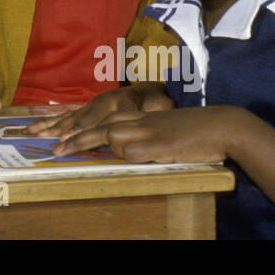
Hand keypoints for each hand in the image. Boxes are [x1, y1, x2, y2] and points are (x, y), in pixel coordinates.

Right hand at [28, 82, 172, 150]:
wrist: (157, 89)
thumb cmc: (160, 104)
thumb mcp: (160, 109)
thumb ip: (145, 116)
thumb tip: (133, 124)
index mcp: (119, 102)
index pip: (97, 121)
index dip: (81, 131)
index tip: (68, 139)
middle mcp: (103, 101)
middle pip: (80, 119)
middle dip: (63, 132)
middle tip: (48, 143)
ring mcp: (95, 102)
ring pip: (71, 116)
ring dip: (51, 125)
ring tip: (32, 131)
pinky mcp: (90, 105)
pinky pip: (69, 113)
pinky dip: (53, 119)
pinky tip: (38, 122)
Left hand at [56, 105, 242, 163]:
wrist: (223, 125)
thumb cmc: (195, 129)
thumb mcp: (164, 129)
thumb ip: (144, 135)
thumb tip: (125, 150)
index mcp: (141, 115)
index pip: (103, 116)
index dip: (79, 124)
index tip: (58, 131)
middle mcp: (140, 120)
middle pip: (98, 124)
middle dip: (73, 135)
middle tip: (52, 147)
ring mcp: (149, 131)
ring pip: (110, 135)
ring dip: (92, 144)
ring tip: (71, 151)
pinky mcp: (159, 145)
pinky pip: (133, 152)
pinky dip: (127, 156)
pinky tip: (127, 158)